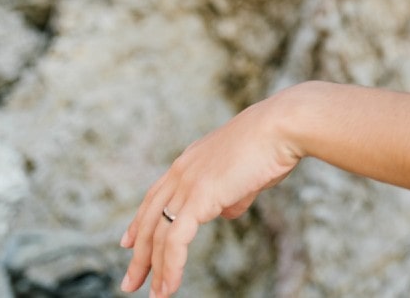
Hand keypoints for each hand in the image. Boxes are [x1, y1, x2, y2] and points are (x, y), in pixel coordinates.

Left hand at [119, 95, 300, 295]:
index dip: (140, 221)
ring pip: (159, 235)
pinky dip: (171, 266)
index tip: (128, 242)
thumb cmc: (274, 145)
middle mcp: (182, 171)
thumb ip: (233, 193)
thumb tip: (226, 212)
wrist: (281, 127)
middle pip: (150, 218)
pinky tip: (169, 286)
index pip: (156, 195)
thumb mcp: (247, 173)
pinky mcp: (197, 199)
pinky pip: (175, 241)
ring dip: (154, 268)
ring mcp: (187, 184)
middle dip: (140, 254)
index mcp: (190, 160)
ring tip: (155, 294)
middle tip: (131, 282)